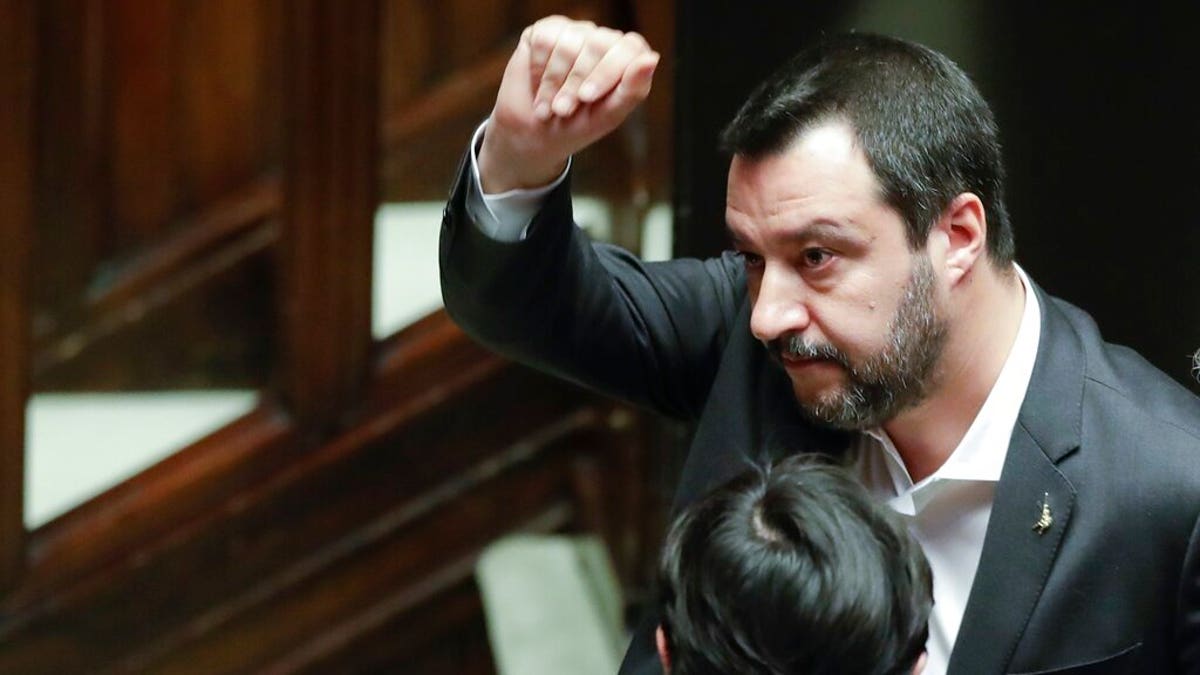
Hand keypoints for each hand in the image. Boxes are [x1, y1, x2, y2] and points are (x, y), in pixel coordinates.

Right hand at [478, 16, 659, 192]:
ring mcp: (574, 34)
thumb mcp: (607, 116)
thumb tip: (652, 59)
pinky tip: (537, 88)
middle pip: (598, 44)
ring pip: (568, 44)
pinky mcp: (545, 32)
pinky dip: (537, 71)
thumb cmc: (576, 126)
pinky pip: (544, 41)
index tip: (587, 97)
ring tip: (548, 108)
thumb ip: (632, 90)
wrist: (533, 133)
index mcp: (625, 60)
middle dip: (576, 82)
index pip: (630, 48)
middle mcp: (602, 41)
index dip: (608, 71)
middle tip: (563, 110)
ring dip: (554, 82)